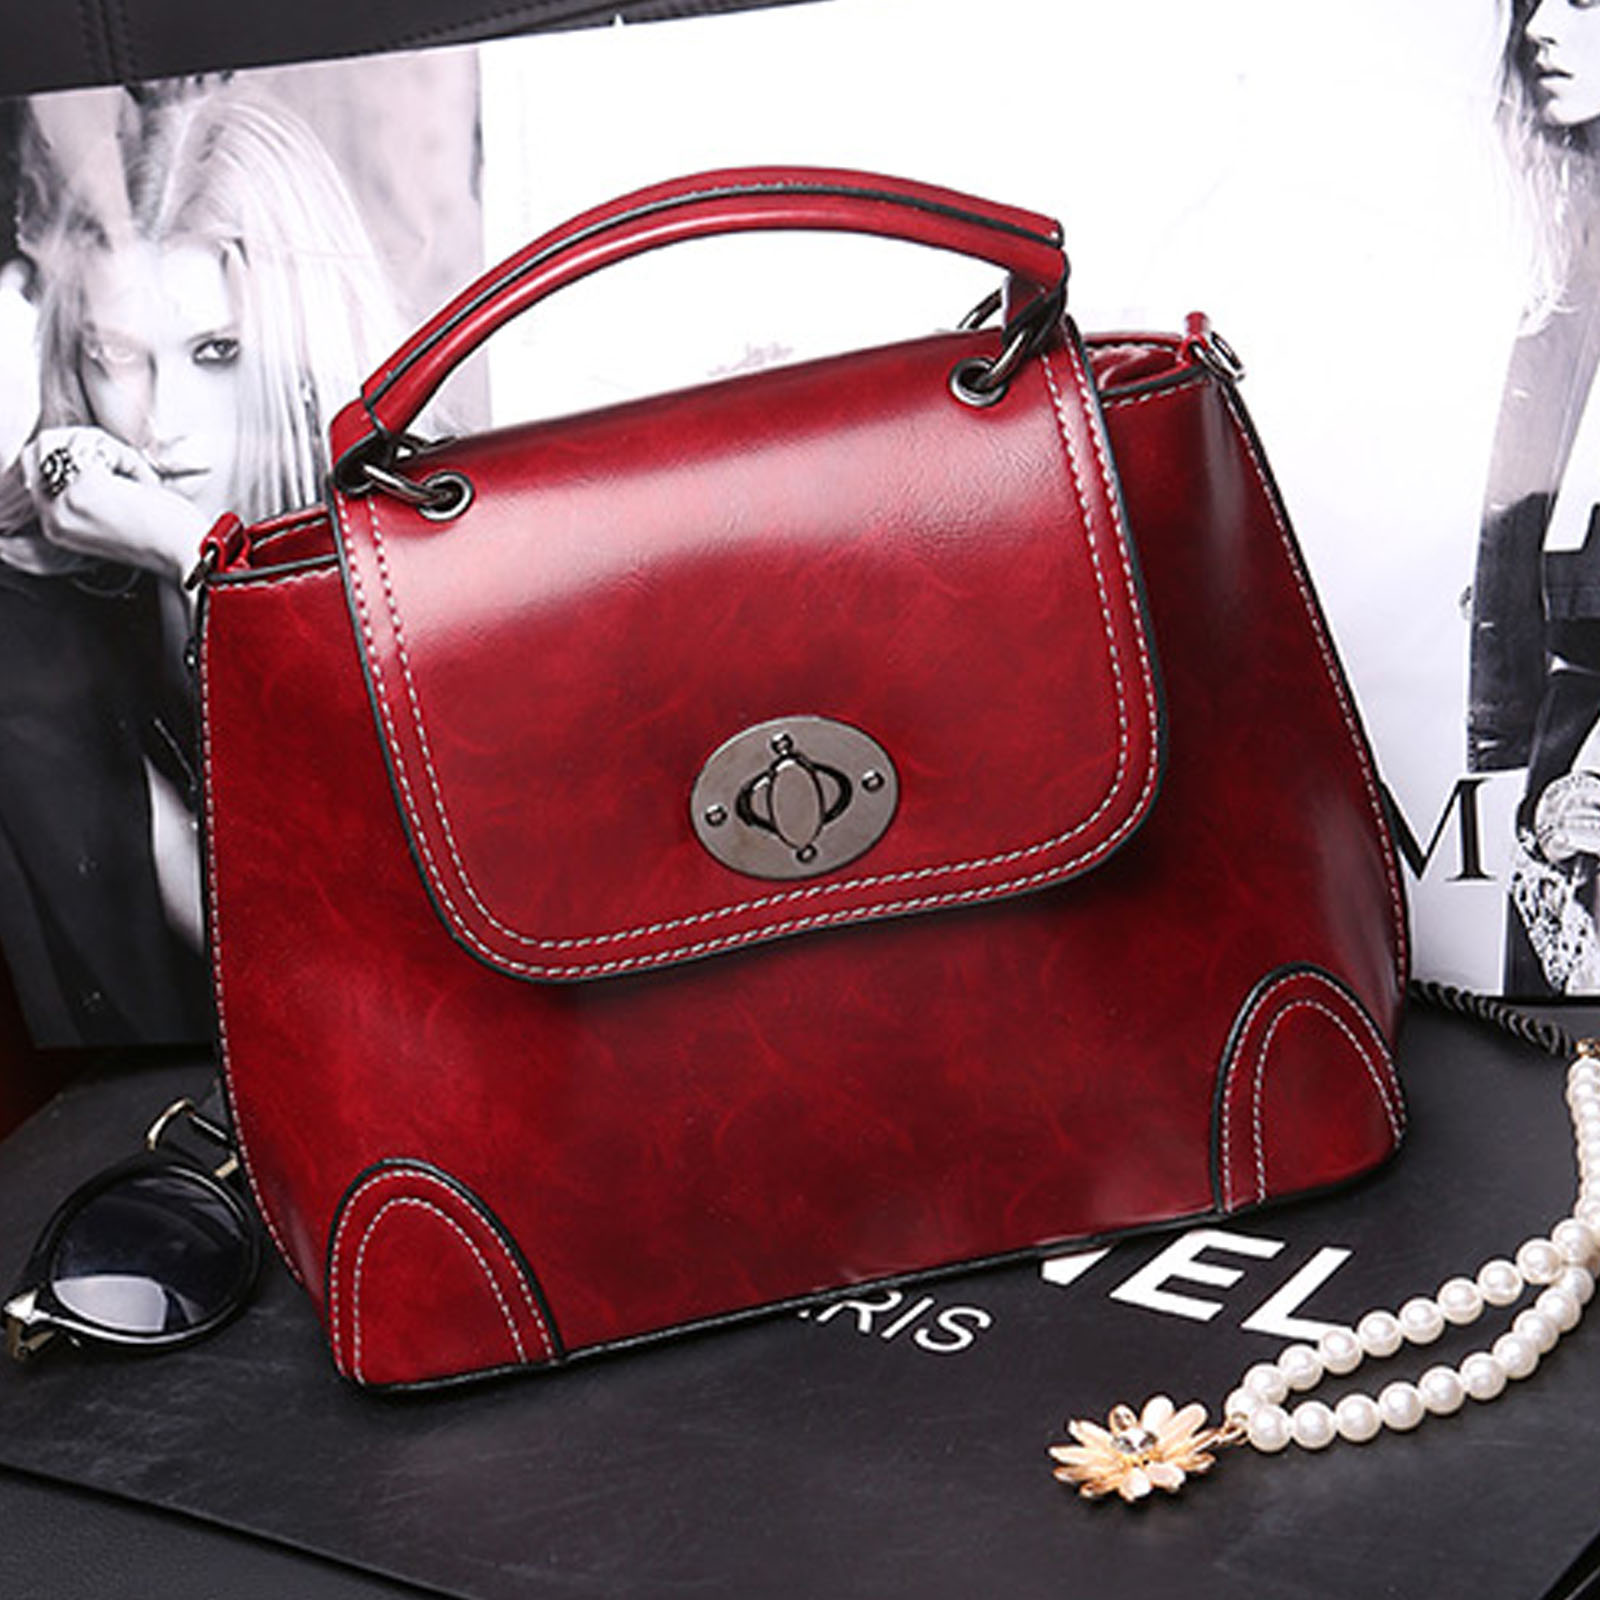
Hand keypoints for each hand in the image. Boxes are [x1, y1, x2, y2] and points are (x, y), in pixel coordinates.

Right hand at [23, 425, 208, 582]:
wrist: (187, 555)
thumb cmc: (165, 538)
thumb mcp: (112, 516)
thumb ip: (86, 490)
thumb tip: (81, 452)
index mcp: (56, 526)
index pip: (38, 467)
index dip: (77, 457)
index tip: (111, 469)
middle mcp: (54, 516)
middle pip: (49, 449)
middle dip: (91, 449)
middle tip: (127, 470)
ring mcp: (66, 500)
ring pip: (73, 442)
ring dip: (109, 452)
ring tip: (136, 479)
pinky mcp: (87, 485)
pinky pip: (97, 444)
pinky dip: (127, 457)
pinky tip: (145, 482)